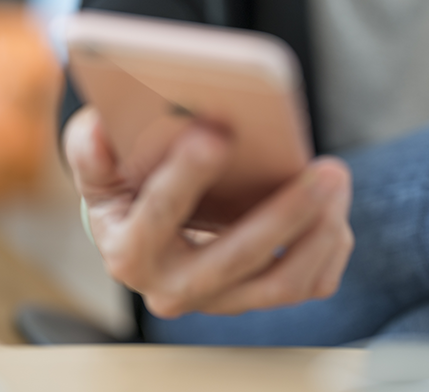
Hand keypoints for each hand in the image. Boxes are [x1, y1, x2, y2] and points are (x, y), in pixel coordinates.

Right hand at [64, 107, 353, 317]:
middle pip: (237, 259)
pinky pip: (307, 286)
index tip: (215, 134)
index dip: (185, 177)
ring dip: (320, 232)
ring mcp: (220, 298)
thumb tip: (101, 131)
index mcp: (130, 251)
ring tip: (337, 179)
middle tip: (324, 170)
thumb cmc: (126, 186)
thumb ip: (91, 147)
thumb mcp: (97, 163)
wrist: (146, 229)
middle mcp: (174, 287)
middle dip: (285, 214)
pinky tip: (336, 207)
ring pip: (282, 282)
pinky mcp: (257, 296)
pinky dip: (330, 248)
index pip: (157, 217)